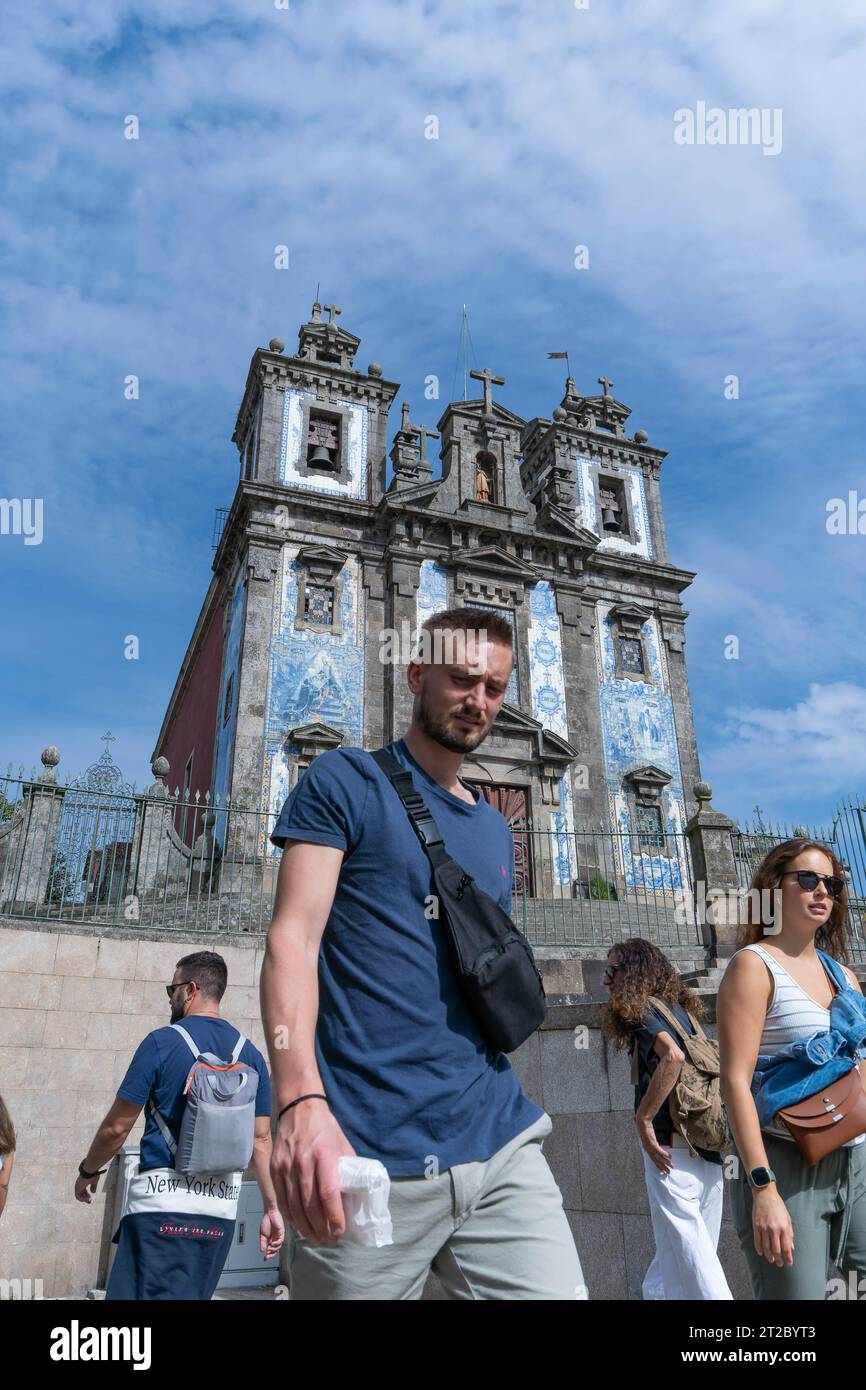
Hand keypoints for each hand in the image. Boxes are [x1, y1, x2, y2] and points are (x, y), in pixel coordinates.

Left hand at [74, 1173, 99, 1203]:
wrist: (90, 1170)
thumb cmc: (93, 1174)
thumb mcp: (94, 1181)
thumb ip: (93, 1187)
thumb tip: (93, 1192)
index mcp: (83, 1183)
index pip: (83, 1191)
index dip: (87, 1195)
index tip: (91, 1198)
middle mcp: (79, 1185)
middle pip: (81, 1194)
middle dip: (86, 1199)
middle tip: (90, 1202)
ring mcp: (77, 1187)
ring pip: (79, 1196)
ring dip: (84, 1200)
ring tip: (89, 1200)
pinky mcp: (77, 1188)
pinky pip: (78, 1197)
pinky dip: (82, 1199)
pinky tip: (87, 1199)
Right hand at [259, 1206, 284, 1260]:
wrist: (269, 1213)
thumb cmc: (266, 1221)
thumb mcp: (262, 1235)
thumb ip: (262, 1243)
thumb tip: (262, 1250)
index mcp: (271, 1239)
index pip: (271, 1249)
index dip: (268, 1255)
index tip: (265, 1259)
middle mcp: (275, 1238)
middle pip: (275, 1249)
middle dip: (271, 1254)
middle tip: (267, 1257)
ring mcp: (279, 1235)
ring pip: (278, 1246)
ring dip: (273, 1249)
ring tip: (268, 1249)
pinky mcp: (281, 1232)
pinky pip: (280, 1240)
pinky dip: (276, 1243)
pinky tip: (273, 1244)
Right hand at [271, 1101, 355, 1246]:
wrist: (300, 1109)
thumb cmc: (325, 1128)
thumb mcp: (343, 1145)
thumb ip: (347, 1170)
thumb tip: (355, 1196)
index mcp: (324, 1155)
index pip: (328, 1194)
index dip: (334, 1217)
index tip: (340, 1231)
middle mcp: (303, 1162)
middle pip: (310, 1205)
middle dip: (320, 1228)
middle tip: (329, 1240)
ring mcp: (286, 1166)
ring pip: (294, 1206)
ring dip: (305, 1227)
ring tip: (315, 1238)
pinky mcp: (274, 1168)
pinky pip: (281, 1199)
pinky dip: (290, 1216)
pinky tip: (298, 1225)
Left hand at [635, 1118, 673, 1173]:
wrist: (642, 1124)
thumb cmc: (646, 1130)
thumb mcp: (650, 1139)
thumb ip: (654, 1144)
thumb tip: (657, 1147)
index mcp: (648, 1149)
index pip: (654, 1160)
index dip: (658, 1166)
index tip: (663, 1171)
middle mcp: (648, 1149)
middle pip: (656, 1160)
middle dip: (663, 1166)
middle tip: (669, 1171)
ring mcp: (650, 1146)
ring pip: (658, 1156)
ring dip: (665, 1161)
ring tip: (671, 1165)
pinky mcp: (652, 1142)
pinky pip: (658, 1150)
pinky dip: (663, 1154)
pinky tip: (669, 1156)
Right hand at [752, 1186, 793, 1265]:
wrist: (765, 1195)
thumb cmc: (778, 1206)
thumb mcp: (788, 1219)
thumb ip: (790, 1234)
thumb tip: (791, 1247)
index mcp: (784, 1227)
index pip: (786, 1247)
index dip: (788, 1257)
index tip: (789, 1263)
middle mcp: (774, 1229)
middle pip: (776, 1250)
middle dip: (779, 1259)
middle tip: (780, 1264)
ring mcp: (764, 1228)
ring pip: (766, 1247)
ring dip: (769, 1256)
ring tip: (771, 1260)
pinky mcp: (756, 1226)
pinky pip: (757, 1240)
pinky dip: (759, 1248)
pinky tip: (761, 1253)